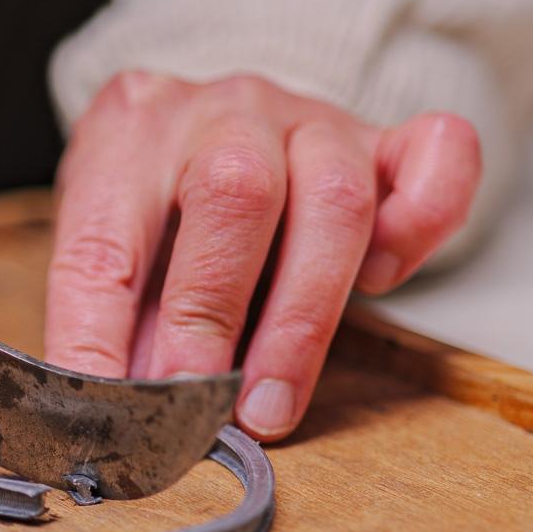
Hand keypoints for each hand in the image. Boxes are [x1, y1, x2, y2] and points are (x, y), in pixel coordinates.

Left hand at [45, 72, 480, 441]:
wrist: (222, 116)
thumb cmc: (160, 202)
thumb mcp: (114, 247)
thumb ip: (117, 323)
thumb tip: (117, 419)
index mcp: (128, 134)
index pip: (105, 243)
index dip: (98, 337)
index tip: (108, 416)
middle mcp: (221, 112)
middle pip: (233, 193)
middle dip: (212, 315)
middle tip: (200, 406)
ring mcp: (308, 118)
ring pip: (335, 197)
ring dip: (303, 317)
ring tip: (271, 404)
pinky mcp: (382, 139)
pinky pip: (435, 158)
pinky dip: (422, 223)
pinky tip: (381, 279)